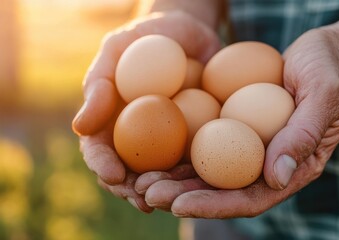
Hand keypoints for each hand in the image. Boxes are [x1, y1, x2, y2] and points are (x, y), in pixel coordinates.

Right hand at [72, 10, 220, 211]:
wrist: (191, 34)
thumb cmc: (147, 36)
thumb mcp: (118, 49)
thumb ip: (99, 83)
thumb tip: (80, 128)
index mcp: (110, 119)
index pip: (99, 149)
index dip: (102, 165)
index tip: (114, 175)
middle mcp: (136, 136)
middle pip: (128, 171)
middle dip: (132, 189)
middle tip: (144, 199)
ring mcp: (166, 140)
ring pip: (161, 173)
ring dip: (164, 189)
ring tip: (171, 198)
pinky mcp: (195, 138)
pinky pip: (195, 159)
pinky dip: (195, 174)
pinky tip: (201, 182)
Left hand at [138, 26, 338, 217]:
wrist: (331, 51)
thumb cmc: (332, 70)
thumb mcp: (324, 96)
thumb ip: (303, 136)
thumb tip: (276, 177)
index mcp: (294, 166)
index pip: (251, 197)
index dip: (214, 204)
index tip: (179, 204)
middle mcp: (270, 163)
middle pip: (223, 190)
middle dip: (184, 196)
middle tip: (147, 192)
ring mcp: (255, 146)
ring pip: (211, 171)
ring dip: (176, 179)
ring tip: (141, 179)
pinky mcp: (241, 127)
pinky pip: (210, 143)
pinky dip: (182, 151)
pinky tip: (156, 152)